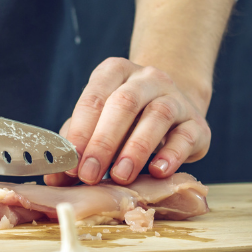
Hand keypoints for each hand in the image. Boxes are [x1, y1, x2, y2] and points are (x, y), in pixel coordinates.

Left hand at [44, 57, 210, 186]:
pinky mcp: (197, 123)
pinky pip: (186, 136)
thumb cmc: (125, 121)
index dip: (80, 130)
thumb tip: (54, 179)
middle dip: (104, 141)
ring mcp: (175, 97)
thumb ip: (76, 147)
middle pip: (124, 103)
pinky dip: (172, 154)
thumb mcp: (97, 125)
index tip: (70, 161)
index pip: (95, 97)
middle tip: (89, 174)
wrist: (173, 110)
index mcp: (115, 72)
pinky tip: (158, 171)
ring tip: (120, 176)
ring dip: (136, 149)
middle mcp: (147, 78)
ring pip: (157, 116)